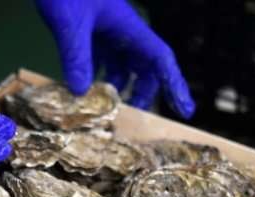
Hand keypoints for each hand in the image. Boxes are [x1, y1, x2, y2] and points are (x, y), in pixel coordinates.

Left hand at [35, 0, 194, 117]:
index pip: (160, 60)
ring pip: (121, 64)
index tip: (185, 110)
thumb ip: (76, 56)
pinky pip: (99, 58)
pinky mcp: (87, 30)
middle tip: (132, 115)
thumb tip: (81, 93)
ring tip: (104, 107)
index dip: (174, 85)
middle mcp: (121, 30)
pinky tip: (82, 89)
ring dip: (116, 86)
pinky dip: (94, 75)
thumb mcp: (70, 23)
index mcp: (128, 27)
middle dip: (142, 91)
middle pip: (143, 66)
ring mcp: (104, 30)